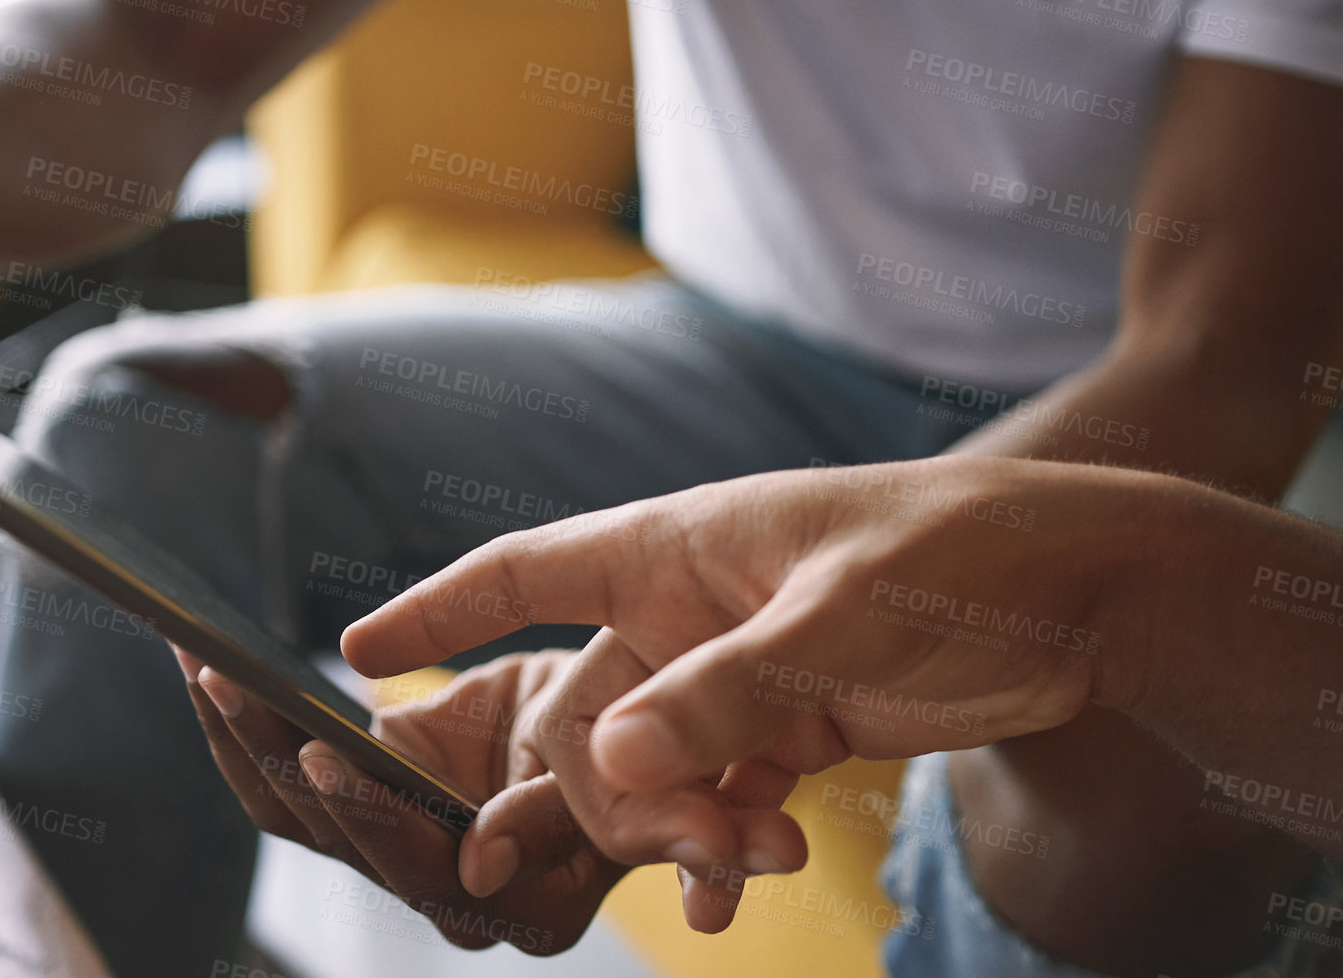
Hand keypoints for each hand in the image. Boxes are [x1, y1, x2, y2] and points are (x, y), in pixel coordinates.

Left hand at [174, 646, 629, 953]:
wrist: (619, 718)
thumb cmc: (631, 737)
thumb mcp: (609, 762)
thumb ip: (556, 817)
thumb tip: (482, 866)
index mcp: (523, 902)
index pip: (424, 869)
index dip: (370, 814)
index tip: (323, 753)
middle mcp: (451, 896)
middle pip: (337, 838)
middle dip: (273, 754)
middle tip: (227, 678)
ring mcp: (396, 851)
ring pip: (292, 808)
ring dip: (238, 728)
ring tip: (196, 650)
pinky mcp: (360, 805)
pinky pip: (281, 775)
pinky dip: (240, 717)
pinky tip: (196, 657)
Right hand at [343, 458, 1143, 893]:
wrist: (1084, 593)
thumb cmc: (954, 554)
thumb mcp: (835, 618)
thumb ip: (723, 691)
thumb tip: (607, 762)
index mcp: (676, 549)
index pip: (527, 569)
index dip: (438, 608)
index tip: (355, 652)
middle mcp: (688, 615)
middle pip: (582, 712)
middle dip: (584, 789)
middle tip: (605, 850)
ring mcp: (737, 677)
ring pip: (652, 771)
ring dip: (677, 827)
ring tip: (746, 861)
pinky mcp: (790, 730)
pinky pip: (719, 798)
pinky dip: (722, 844)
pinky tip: (740, 889)